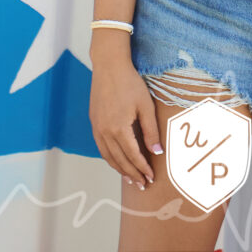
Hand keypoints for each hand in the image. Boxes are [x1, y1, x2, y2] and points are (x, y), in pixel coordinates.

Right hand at [89, 56, 163, 189]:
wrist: (109, 66)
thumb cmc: (129, 83)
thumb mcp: (145, 105)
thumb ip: (151, 131)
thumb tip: (157, 152)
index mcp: (119, 129)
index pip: (133, 156)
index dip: (142, 168)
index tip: (151, 178)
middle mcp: (105, 132)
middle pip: (119, 160)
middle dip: (132, 174)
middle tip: (142, 184)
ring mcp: (97, 128)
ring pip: (108, 156)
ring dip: (119, 169)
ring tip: (130, 178)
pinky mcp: (94, 122)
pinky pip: (101, 147)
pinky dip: (110, 158)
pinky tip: (117, 160)